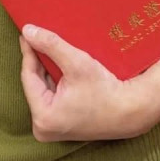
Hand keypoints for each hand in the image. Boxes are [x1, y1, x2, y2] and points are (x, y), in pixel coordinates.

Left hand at [19, 24, 159, 141]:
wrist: (133, 111)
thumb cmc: (106, 90)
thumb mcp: (76, 63)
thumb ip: (50, 45)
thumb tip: (27, 31)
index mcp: (43, 117)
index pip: (28, 77)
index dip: (28, 52)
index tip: (26, 33)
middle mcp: (43, 128)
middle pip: (35, 84)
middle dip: (38, 61)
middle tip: (36, 37)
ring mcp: (53, 129)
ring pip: (43, 89)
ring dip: (47, 70)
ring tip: (47, 47)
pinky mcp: (62, 126)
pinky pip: (52, 97)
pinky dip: (55, 81)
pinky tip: (58, 65)